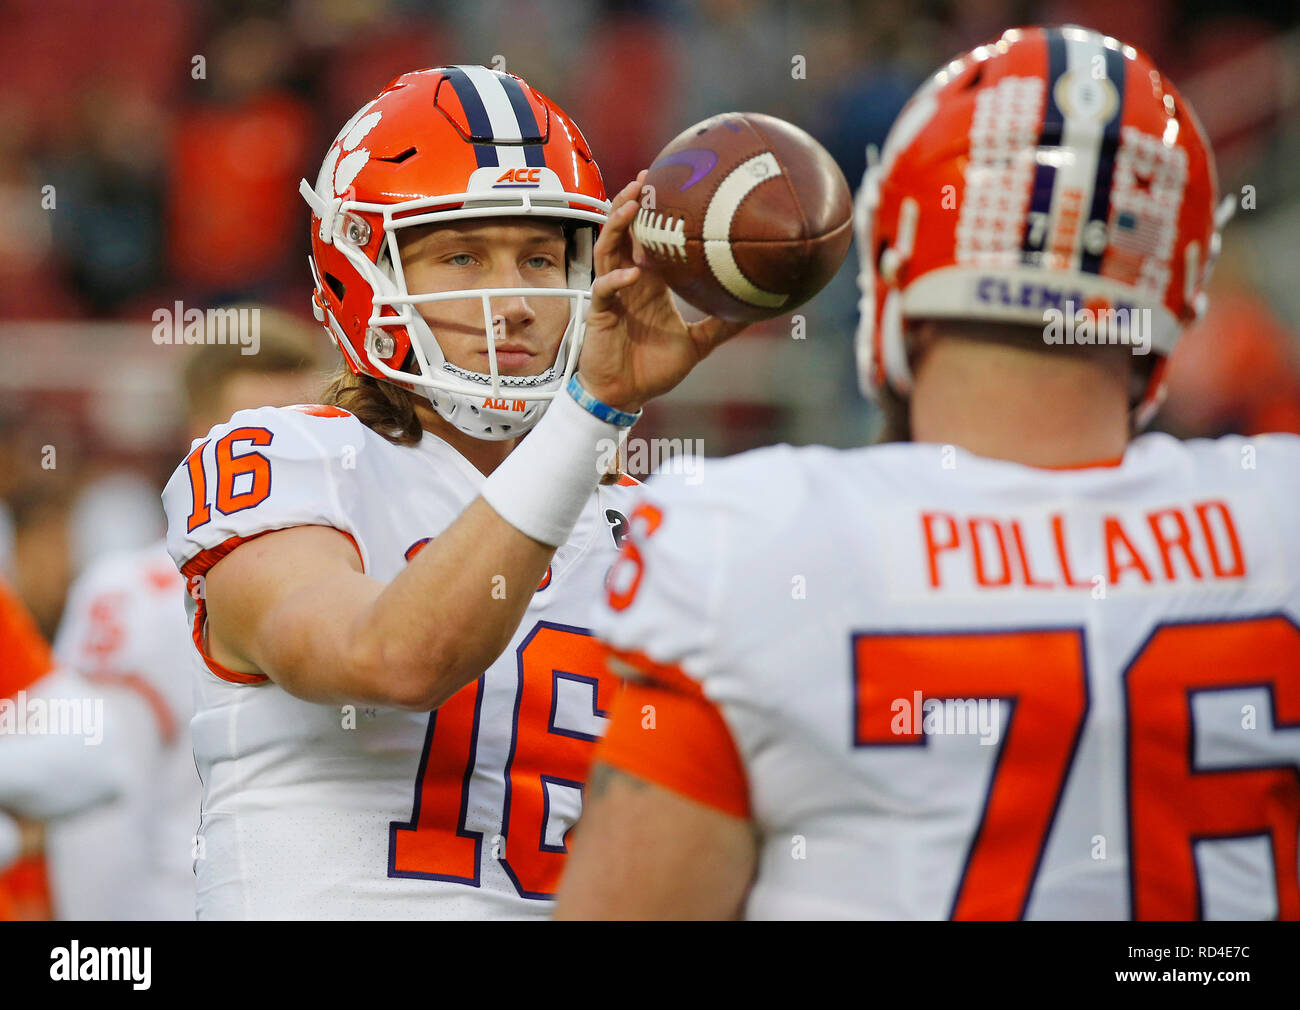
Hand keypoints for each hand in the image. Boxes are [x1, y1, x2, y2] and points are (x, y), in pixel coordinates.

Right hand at [577, 172, 747, 412]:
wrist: (624, 396)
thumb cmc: (653, 370)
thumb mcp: (696, 346)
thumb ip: (722, 327)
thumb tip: (758, 314)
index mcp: (650, 282)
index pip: (647, 237)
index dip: (652, 211)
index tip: (670, 183)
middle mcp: (628, 280)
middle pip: (623, 231)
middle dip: (630, 201)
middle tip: (645, 177)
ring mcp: (611, 293)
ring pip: (607, 248)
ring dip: (617, 226)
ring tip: (631, 205)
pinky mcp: (599, 311)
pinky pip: (604, 287)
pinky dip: (617, 278)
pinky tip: (635, 273)